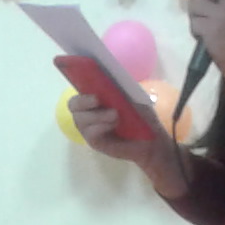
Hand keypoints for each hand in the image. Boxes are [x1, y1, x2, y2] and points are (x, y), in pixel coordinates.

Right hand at [69, 94, 183, 188]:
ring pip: (80, 119)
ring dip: (97, 115)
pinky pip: (90, 133)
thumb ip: (122, 90)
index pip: (79, 89)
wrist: (151, 140)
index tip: (91, 85)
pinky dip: (100, 126)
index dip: (81, 86)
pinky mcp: (94, 142)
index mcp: (95, 98)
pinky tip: (113, 125)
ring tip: (115, 115)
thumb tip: (112, 83)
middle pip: (73, 104)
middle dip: (83, 101)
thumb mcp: (135, 99)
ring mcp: (89, 128)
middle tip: (97, 100)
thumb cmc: (142, 117)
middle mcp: (88, 112)